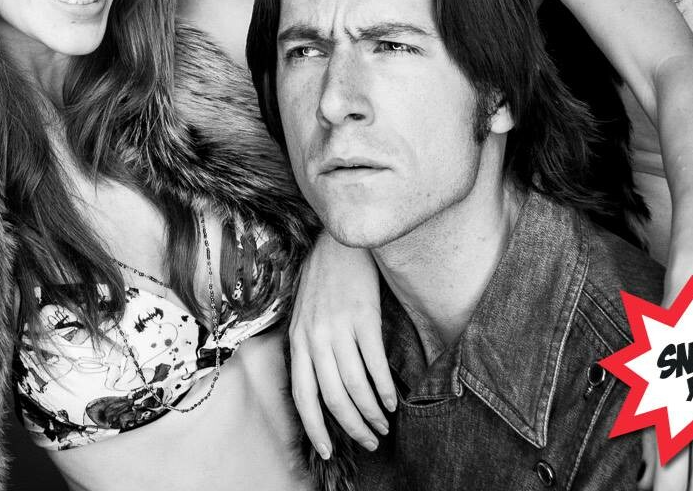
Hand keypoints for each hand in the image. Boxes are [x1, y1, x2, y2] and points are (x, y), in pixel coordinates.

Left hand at [288, 234, 392, 456]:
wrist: (340, 242)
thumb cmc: (323, 280)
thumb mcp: (304, 316)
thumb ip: (308, 348)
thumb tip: (320, 386)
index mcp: (297, 341)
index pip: (302, 395)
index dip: (315, 428)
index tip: (328, 450)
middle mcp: (314, 338)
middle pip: (333, 398)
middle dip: (353, 427)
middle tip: (370, 442)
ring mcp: (339, 328)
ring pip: (356, 386)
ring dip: (372, 412)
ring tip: (384, 424)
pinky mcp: (363, 318)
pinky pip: (375, 364)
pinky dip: (386, 388)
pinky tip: (394, 400)